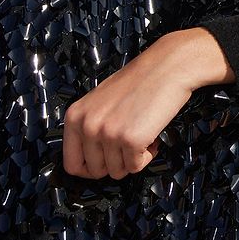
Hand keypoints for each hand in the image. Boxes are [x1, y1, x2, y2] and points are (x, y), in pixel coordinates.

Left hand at [62, 42, 201, 179]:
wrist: (166, 67)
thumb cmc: (138, 82)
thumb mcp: (99, 103)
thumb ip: (89, 128)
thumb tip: (90, 160)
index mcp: (75, 116)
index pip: (72, 164)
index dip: (90, 170)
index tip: (104, 164)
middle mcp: (87, 126)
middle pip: (96, 171)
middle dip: (116, 162)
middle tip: (128, 144)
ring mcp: (108, 134)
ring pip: (117, 172)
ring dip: (133, 158)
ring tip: (141, 134)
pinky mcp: (130, 140)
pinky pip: (136, 166)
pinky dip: (147, 156)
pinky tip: (151, 137)